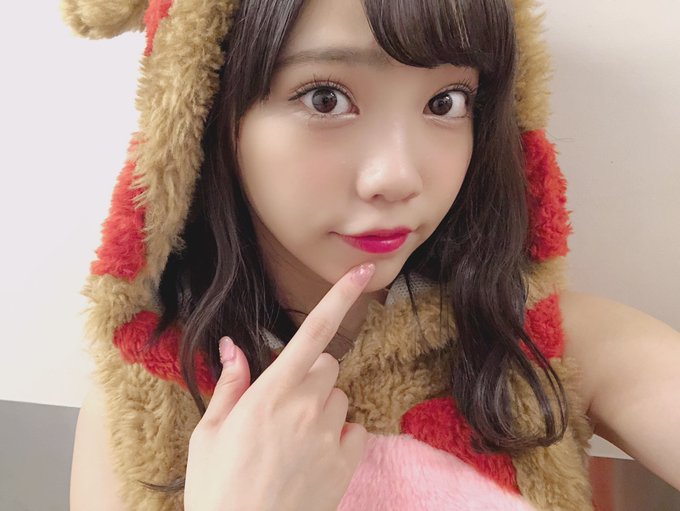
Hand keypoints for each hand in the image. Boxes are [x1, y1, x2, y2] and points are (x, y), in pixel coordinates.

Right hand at [184, 263, 375, 510]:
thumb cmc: (217, 488)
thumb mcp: (210, 432)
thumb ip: (231, 383)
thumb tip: (233, 346)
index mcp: (270, 394)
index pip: (312, 334)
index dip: (339, 297)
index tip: (362, 271)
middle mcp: (305, 408)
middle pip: (329, 364)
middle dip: (312, 375)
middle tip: (284, 403)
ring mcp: (329, 436)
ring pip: (341, 398)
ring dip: (324, 407)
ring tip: (295, 438)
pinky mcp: (346, 464)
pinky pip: (356, 430)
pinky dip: (341, 435)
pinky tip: (316, 455)